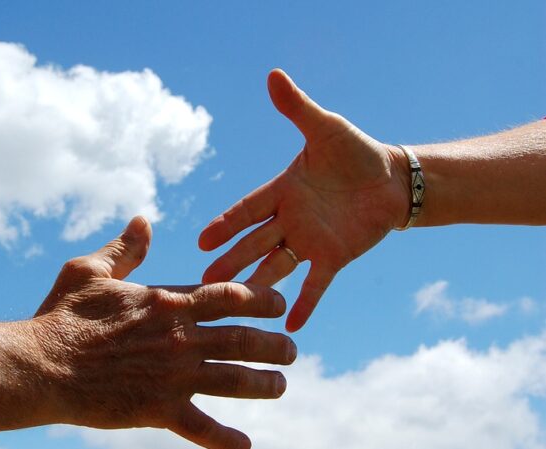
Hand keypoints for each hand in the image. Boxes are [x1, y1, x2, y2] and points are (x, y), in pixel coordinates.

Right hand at [32, 216, 295, 448]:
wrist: (40, 366)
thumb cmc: (61, 316)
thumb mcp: (90, 270)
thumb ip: (124, 248)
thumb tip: (143, 221)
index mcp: (167, 303)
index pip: (229, 297)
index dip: (261, 300)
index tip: (279, 304)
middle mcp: (179, 338)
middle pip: (242, 339)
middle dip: (274, 344)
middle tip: (291, 350)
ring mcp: (172, 375)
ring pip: (233, 380)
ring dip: (263, 383)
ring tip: (281, 385)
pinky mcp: (158, 409)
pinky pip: (201, 427)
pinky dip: (225, 439)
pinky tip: (246, 445)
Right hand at [198, 69, 410, 331]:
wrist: (393, 179)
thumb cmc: (356, 152)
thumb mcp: (326, 127)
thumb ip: (298, 109)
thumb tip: (273, 74)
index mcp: (282, 190)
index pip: (247, 209)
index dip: (226, 224)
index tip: (202, 240)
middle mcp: (289, 219)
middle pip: (253, 243)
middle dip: (230, 261)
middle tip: (204, 282)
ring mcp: (309, 241)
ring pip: (276, 266)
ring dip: (256, 285)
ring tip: (235, 306)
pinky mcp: (333, 256)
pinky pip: (316, 282)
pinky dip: (305, 302)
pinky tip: (291, 325)